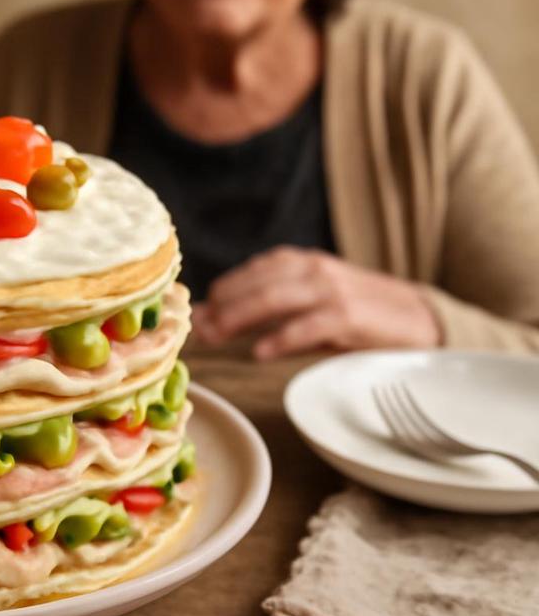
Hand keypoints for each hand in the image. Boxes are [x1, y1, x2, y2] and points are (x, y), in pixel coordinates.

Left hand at [193, 246, 440, 359]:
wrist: (418, 318)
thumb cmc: (356, 312)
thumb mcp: (311, 300)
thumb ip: (269, 309)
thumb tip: (216, 323)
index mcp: (300, 263)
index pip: (250, 272)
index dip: (221, 292)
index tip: (197, 313)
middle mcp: (313, 270)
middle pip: (256, 285)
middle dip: (222, 307)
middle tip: (198, 330)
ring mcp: (332, 291)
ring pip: (274, 299)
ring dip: (239, 318)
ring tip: (216, 336)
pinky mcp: (351, 316)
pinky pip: (308, 325)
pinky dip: (282, 338)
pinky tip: (260, 352)